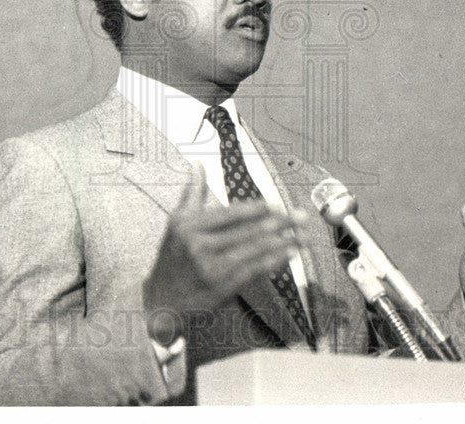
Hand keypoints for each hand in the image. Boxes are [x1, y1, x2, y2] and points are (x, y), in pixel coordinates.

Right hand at [142, 163, 307, 343]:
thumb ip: (192, 193)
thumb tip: (198, 164)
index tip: (277, 206)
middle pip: (246, 230)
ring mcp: (211, 267)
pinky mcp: (221, 286)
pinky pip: (253, 270)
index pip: (229, 213)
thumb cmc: (172, 257)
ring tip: (302, 235)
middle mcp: (199, 244)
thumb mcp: (177, 222)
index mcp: (189, 225)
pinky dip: (274, 261)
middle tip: (301, 217)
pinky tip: (289, 254)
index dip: (256, 209)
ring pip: (254, 250)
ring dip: (282, 242)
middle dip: (279, 223)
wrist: (162, 300)